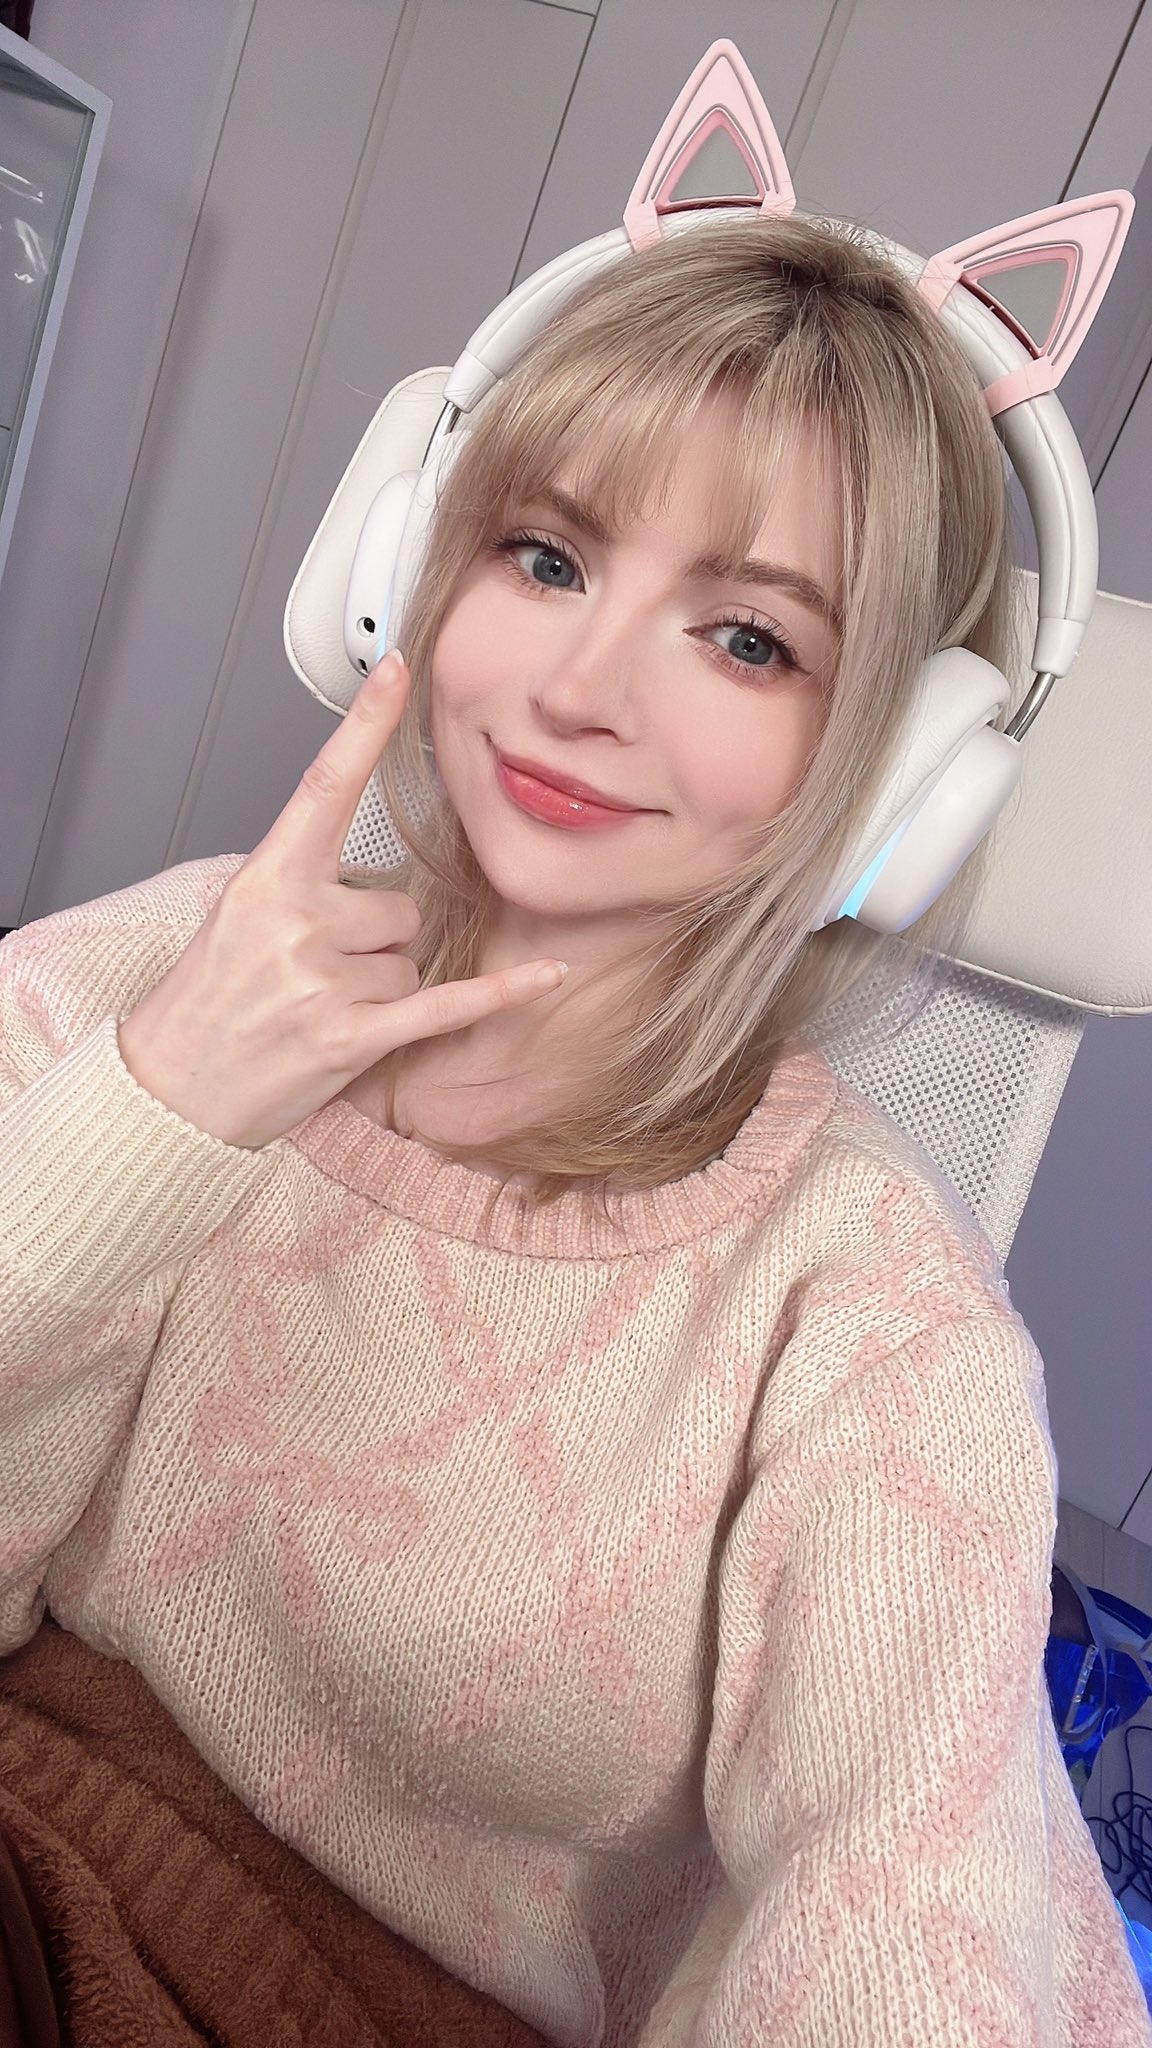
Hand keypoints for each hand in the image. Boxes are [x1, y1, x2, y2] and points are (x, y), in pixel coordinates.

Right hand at [117, 652, 566, 1147]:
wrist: (170, 1089)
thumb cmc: (206, 1004)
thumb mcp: (236, 918)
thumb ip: (301, 882)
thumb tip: (373, 875)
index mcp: (266, 880)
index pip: (324, 787)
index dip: (364, 726)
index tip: (397, 672)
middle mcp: (297, 922)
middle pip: (395, 905)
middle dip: (371, 940)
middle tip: (312, 974)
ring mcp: (324, 981)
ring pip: (409, 959)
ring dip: (380, 988)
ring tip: (319, 1010)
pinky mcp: (353, 1037)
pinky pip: (447, 1003)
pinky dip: (500, 994)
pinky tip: (548, 975)